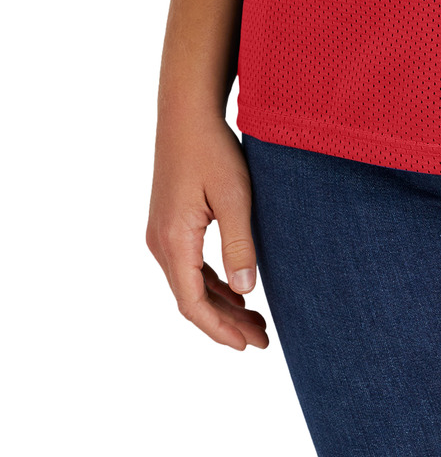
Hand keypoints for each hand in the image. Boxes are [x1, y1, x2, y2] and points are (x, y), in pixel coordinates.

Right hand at [146, 108, 268, 350]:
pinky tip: (236, 289)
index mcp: (174, 240)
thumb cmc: (212, 149)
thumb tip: (246, 292)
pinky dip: (211, 283)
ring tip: (255, 320)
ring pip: (189, 284)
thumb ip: (239, 244)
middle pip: (191, 298)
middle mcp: (160, 242)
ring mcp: (162, 233)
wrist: (187, 113)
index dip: (220, 329)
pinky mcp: (169, 223)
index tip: (248, 345)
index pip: (192, 303)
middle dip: (225, 323)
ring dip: (220, 304)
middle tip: (262, 339)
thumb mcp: (234, 196)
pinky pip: (188, 266)